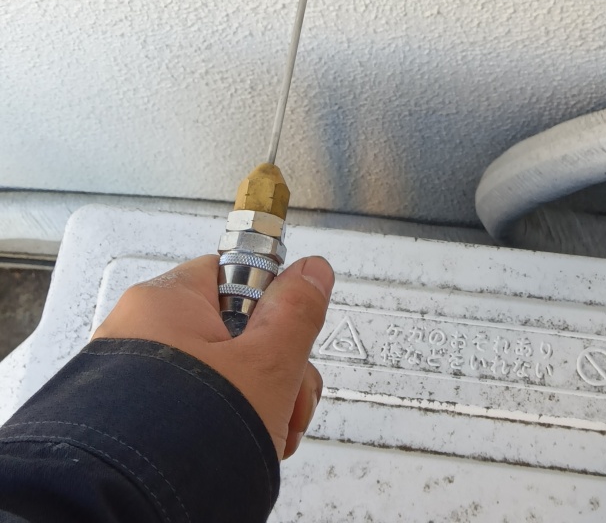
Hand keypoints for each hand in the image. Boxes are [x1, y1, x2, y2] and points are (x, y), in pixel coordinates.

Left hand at [92, 254, 334, 459]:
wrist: (128, 510)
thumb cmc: (184, 436)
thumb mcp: (267, 365)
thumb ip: (295, 311)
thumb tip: (312, 271)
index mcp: (167, 301)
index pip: (235, 274)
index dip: (272, 303)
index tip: (289, 332)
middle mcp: (142, 332)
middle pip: (235, 329)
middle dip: (275, 367)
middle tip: (286, 398)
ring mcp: (137, 377)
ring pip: (220, 371)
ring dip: (257, 399)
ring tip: (268, 434)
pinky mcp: (135, 416)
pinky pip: (193, 402)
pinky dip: (222, 420)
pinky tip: (239, 445)